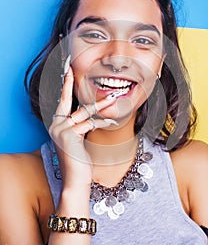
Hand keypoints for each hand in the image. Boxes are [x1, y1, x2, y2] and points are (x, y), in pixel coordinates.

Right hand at [49, 66, 116, 188]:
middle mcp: (56, 126)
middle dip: (69, 81)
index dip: (65, 85)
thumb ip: (83, 124)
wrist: (77, 181)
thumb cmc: (81, 161)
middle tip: (70, 64)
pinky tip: (113, 122)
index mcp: (58, 126)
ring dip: (101, 105)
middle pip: (66, 100)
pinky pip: (90, 123)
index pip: (63, 101)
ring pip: (84, 112)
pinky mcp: (67, 135)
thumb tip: (95, 112)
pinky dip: (103, 122)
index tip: (67, 69)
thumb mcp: (80, 139)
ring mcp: (60, 130)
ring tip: (114, 97)